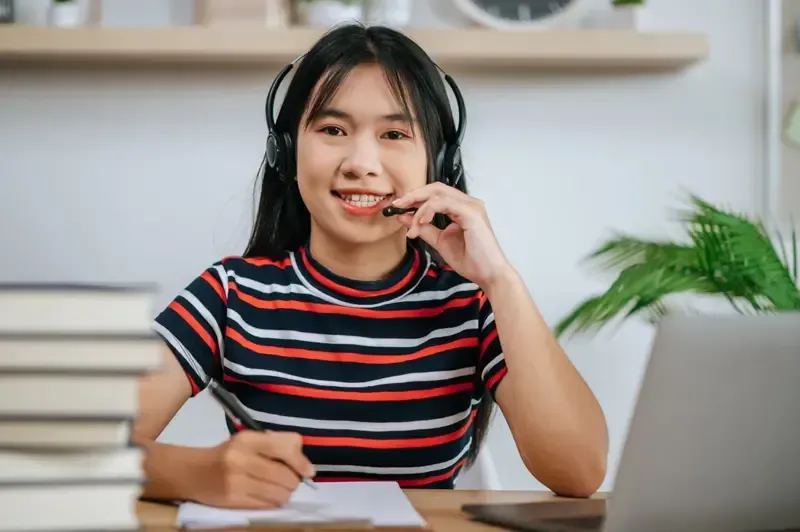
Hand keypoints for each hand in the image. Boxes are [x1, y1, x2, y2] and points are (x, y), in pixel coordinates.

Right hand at [192, 430, 314, 508]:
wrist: (193, 472)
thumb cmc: (228, 454)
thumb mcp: (250, 440)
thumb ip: (278, 445)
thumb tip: (306, 465)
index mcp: (248, 439)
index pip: (285, 448)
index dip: (301, 462)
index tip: (308, 471)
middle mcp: (242, 459)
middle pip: (286, 475)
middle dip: (293, 481)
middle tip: (288, 480)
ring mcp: (236, 481)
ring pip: (279, 493)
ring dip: (285, 494)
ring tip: (278, 489)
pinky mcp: (233, 500)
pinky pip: (267, 505)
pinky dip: (273, 502)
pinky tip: (266, 496)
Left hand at [392, 182, 512, 288]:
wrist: (488, 274)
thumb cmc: (471, 260)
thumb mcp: (440, 241)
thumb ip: (424, 228)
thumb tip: (404, 217)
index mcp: (462, 208)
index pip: (435, 194)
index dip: (415, 197)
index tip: (398, 207)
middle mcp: (468, 203)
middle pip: (436, 188)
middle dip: (413, 195)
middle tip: (397, 205)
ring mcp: (471, 206)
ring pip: (438, 194)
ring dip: (419, 207)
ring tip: (411, 224)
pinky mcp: (472, 213)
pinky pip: (443, 203)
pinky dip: (428, 211)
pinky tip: (421, 222)